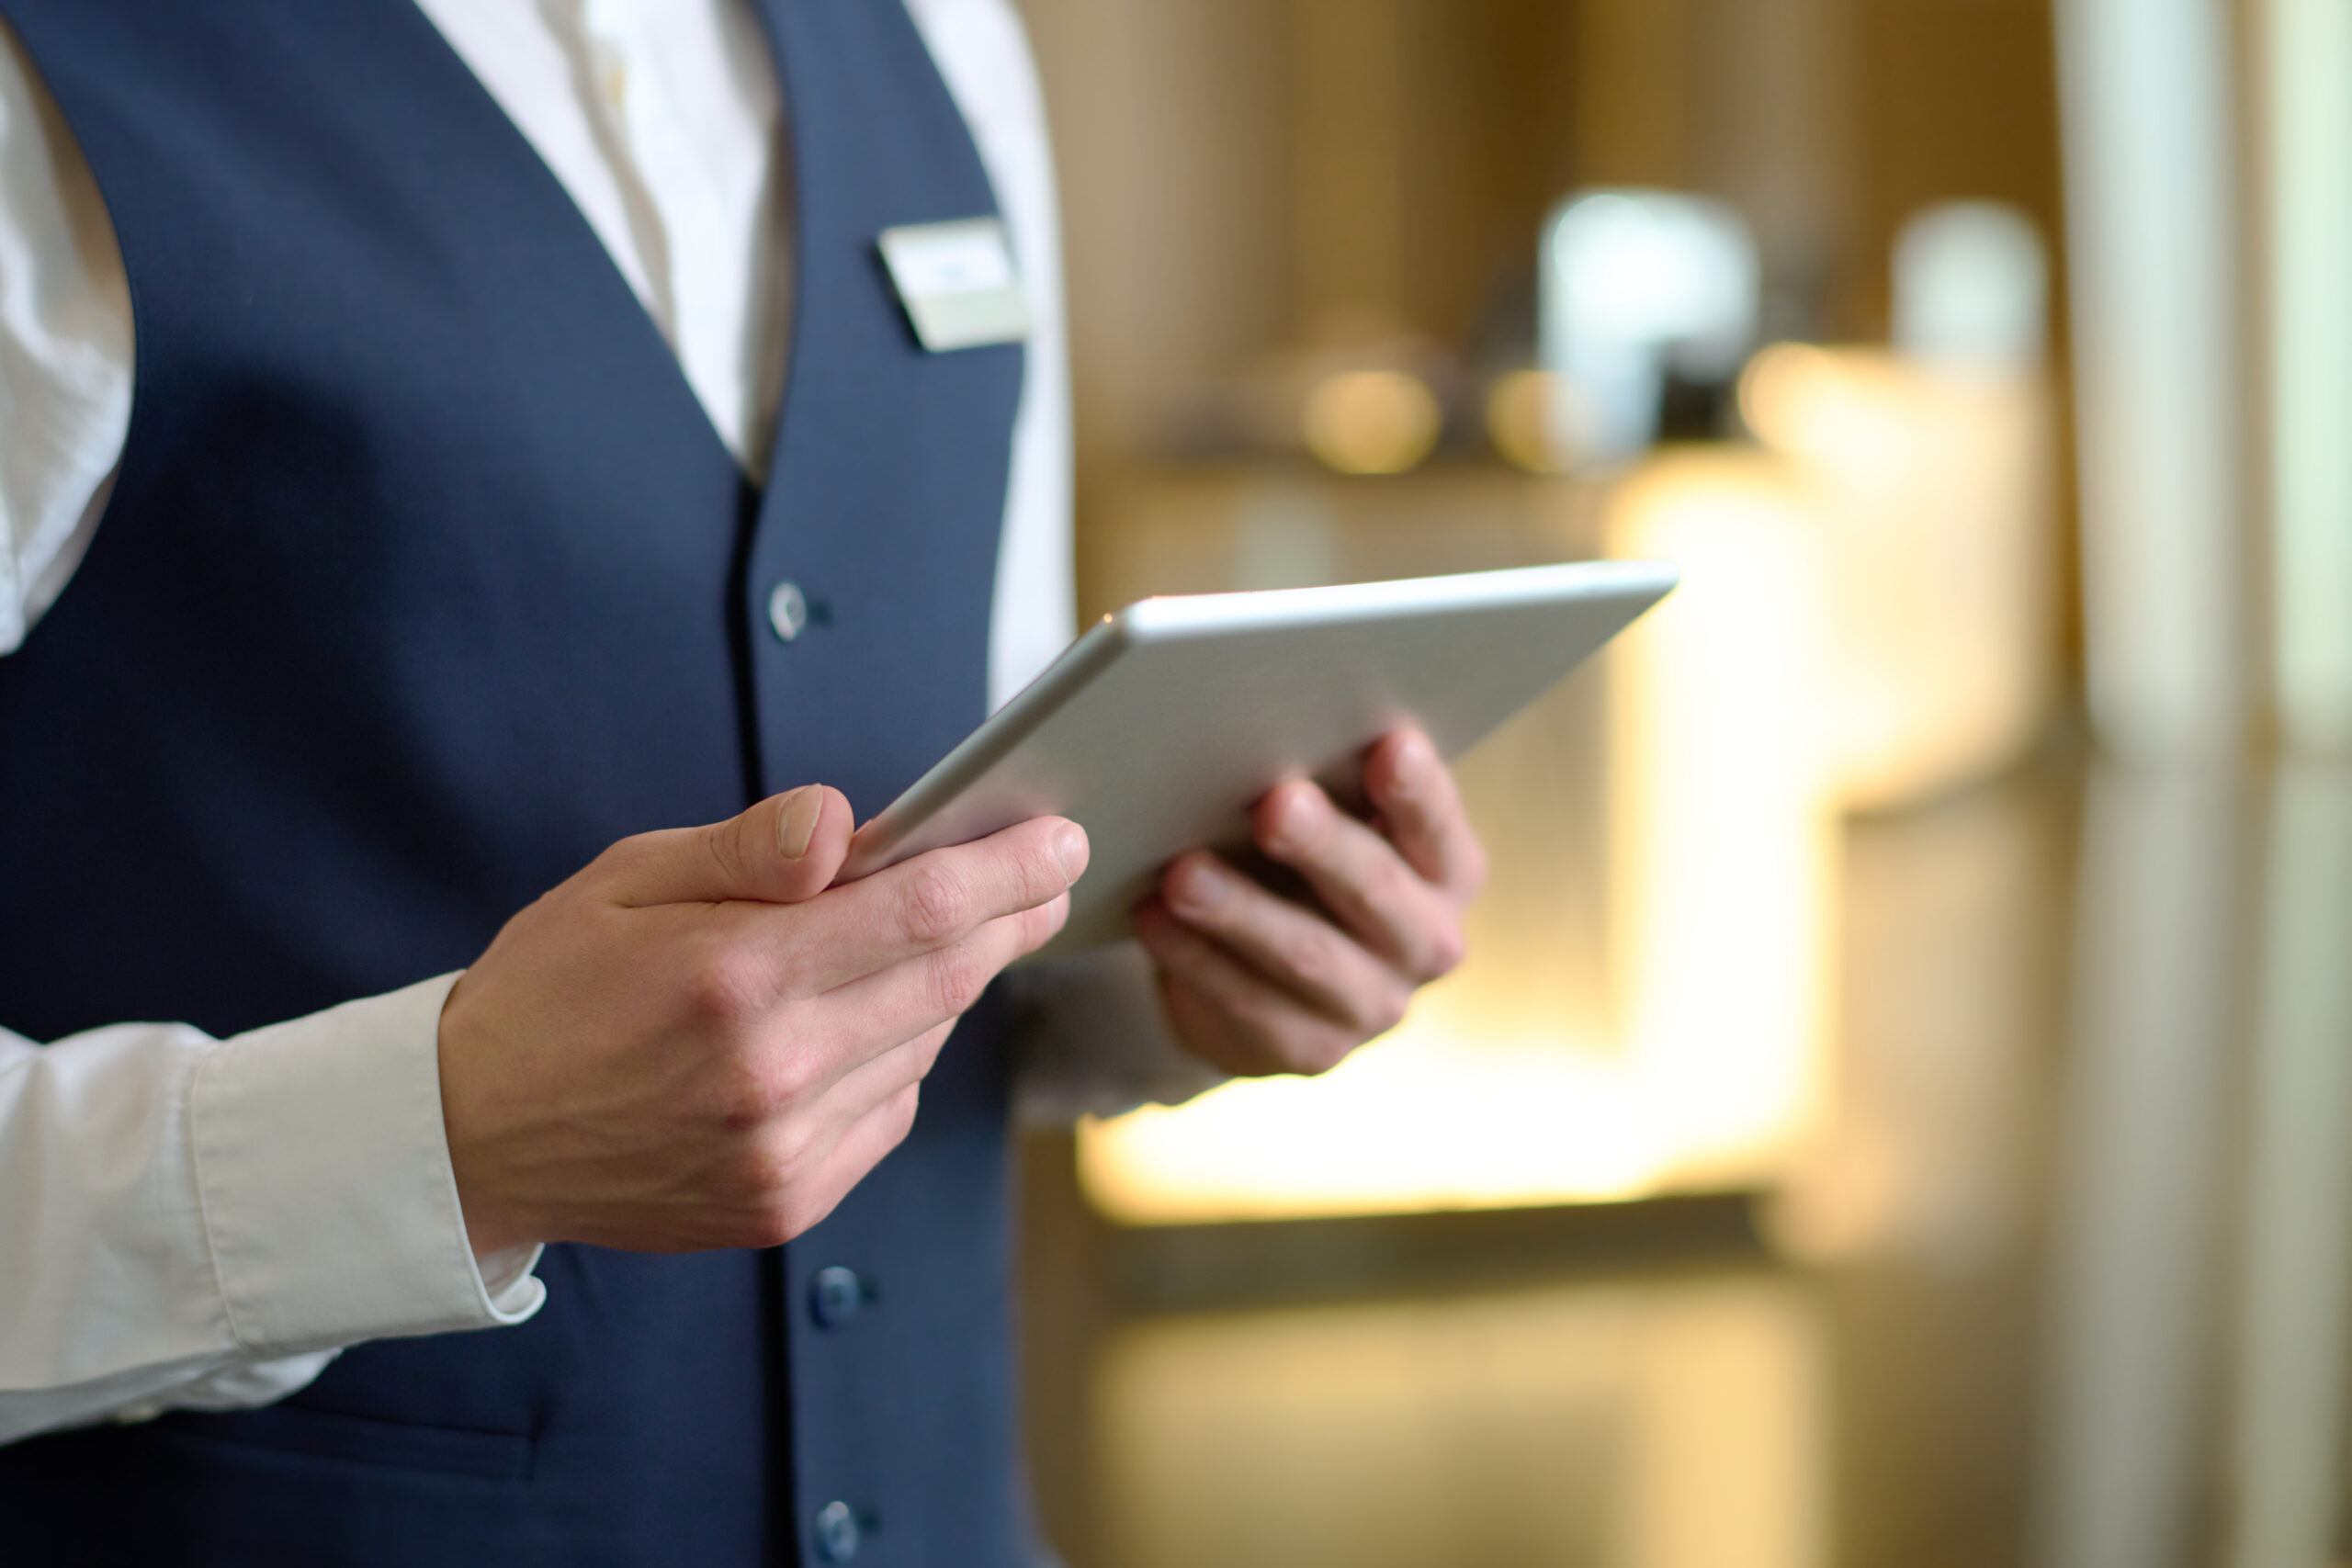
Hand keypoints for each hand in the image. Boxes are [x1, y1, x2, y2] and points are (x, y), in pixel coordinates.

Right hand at [436, 786, 1087, 1254]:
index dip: (1005, 871)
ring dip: (948, 983)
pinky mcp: (785, 1200)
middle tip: (1048, 874)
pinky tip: (871, 1019)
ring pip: (924, 1044)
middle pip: (945, 978)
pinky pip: (889, 1109)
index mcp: (732, 977)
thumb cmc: (550, 987)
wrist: (470, 1139)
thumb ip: (749, 849)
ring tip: (945, 934)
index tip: (1059, 839)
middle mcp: (770, 1073)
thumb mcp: (626, 880)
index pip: (919, 912)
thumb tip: (849, 822)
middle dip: (1010, 918)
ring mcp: (783, 1149)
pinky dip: (900, 1054)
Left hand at [1134, 727, 1486, 1076]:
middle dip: (1322, 845)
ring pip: (1306, 953)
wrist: (1276, 980)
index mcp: (1447, 871)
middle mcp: (1427, 942)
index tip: (1391, 744)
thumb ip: (1329, 789)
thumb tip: (1268, 729)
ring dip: (1240, 911)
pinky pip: (1249, 1001)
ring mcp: (1374, 1005)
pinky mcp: (1312, 1050)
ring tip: (1183, 874)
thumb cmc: (1307, 868)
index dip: (1416, 789)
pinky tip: (1153, 921)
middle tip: (1275, 805)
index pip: (1437, 825)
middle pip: (1375, 888)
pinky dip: (1196, 958)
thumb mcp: (1335, 826)